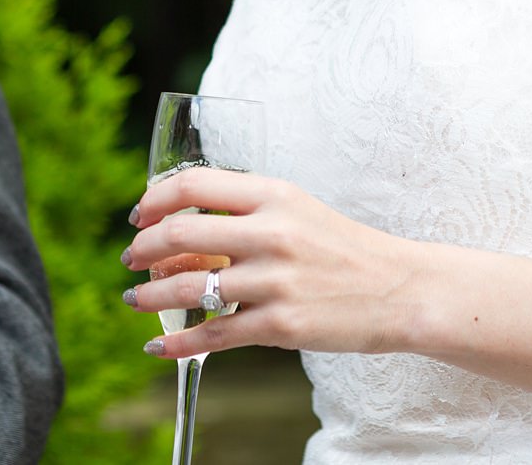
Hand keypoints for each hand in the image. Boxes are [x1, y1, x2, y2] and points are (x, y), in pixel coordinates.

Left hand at [121, 166, 425, 360]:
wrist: (401, 289)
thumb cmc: (344, 248)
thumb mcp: (297, 209)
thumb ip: (247, 209)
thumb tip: (185, 220)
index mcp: (273, 195)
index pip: (194, 185)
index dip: (155, 200)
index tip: (139, 216)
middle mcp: (271, 232)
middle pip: (180, 233)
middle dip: (142, 249)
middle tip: (130, 260)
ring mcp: (275, 279)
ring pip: (188, 286)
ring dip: (149, 296)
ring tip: (134, 301)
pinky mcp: (280, 324)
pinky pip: (213, 334)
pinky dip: (178, 342)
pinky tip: (158, 346)